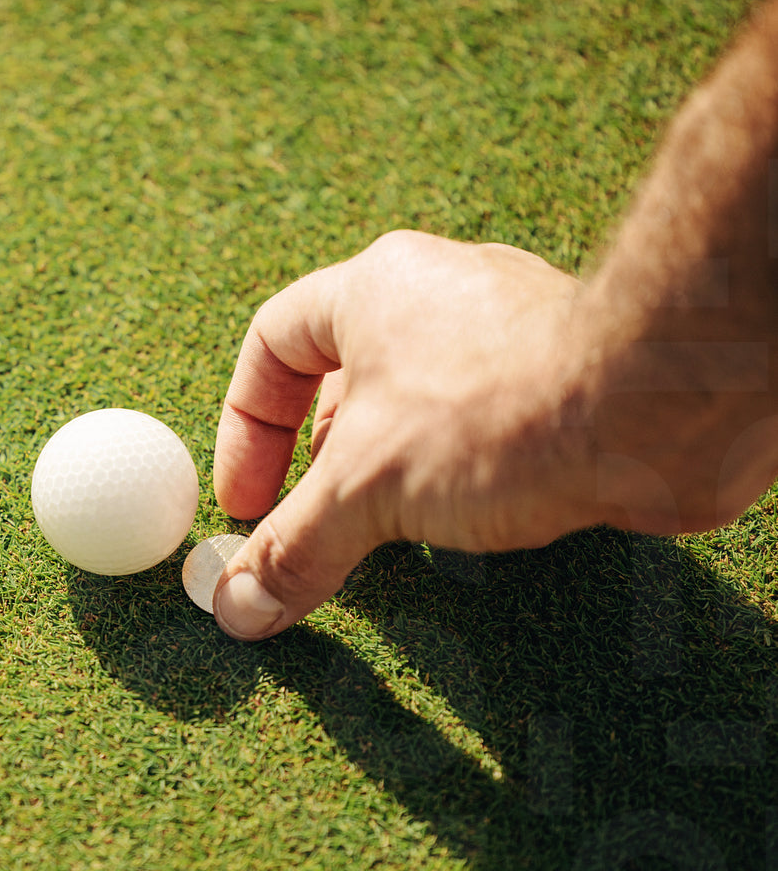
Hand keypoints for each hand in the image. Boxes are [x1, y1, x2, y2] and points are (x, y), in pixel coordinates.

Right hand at [211, 230, 601, 639]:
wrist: (658, 410)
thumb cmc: (500, 412)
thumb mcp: (366, 489)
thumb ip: (295, 545)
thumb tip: (236, 605)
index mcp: (374, 289)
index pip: (272, 344)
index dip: (246, 429)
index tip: (248, 503)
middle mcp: (437, 297)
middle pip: (344, 379)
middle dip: (318, 463)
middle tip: (310, 527)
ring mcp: (505, 334)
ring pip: (416, 406)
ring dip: (388, 475)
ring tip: (383, 537)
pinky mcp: (561, 379)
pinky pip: (479, 428)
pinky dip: (454, 479)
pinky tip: (461, 529)